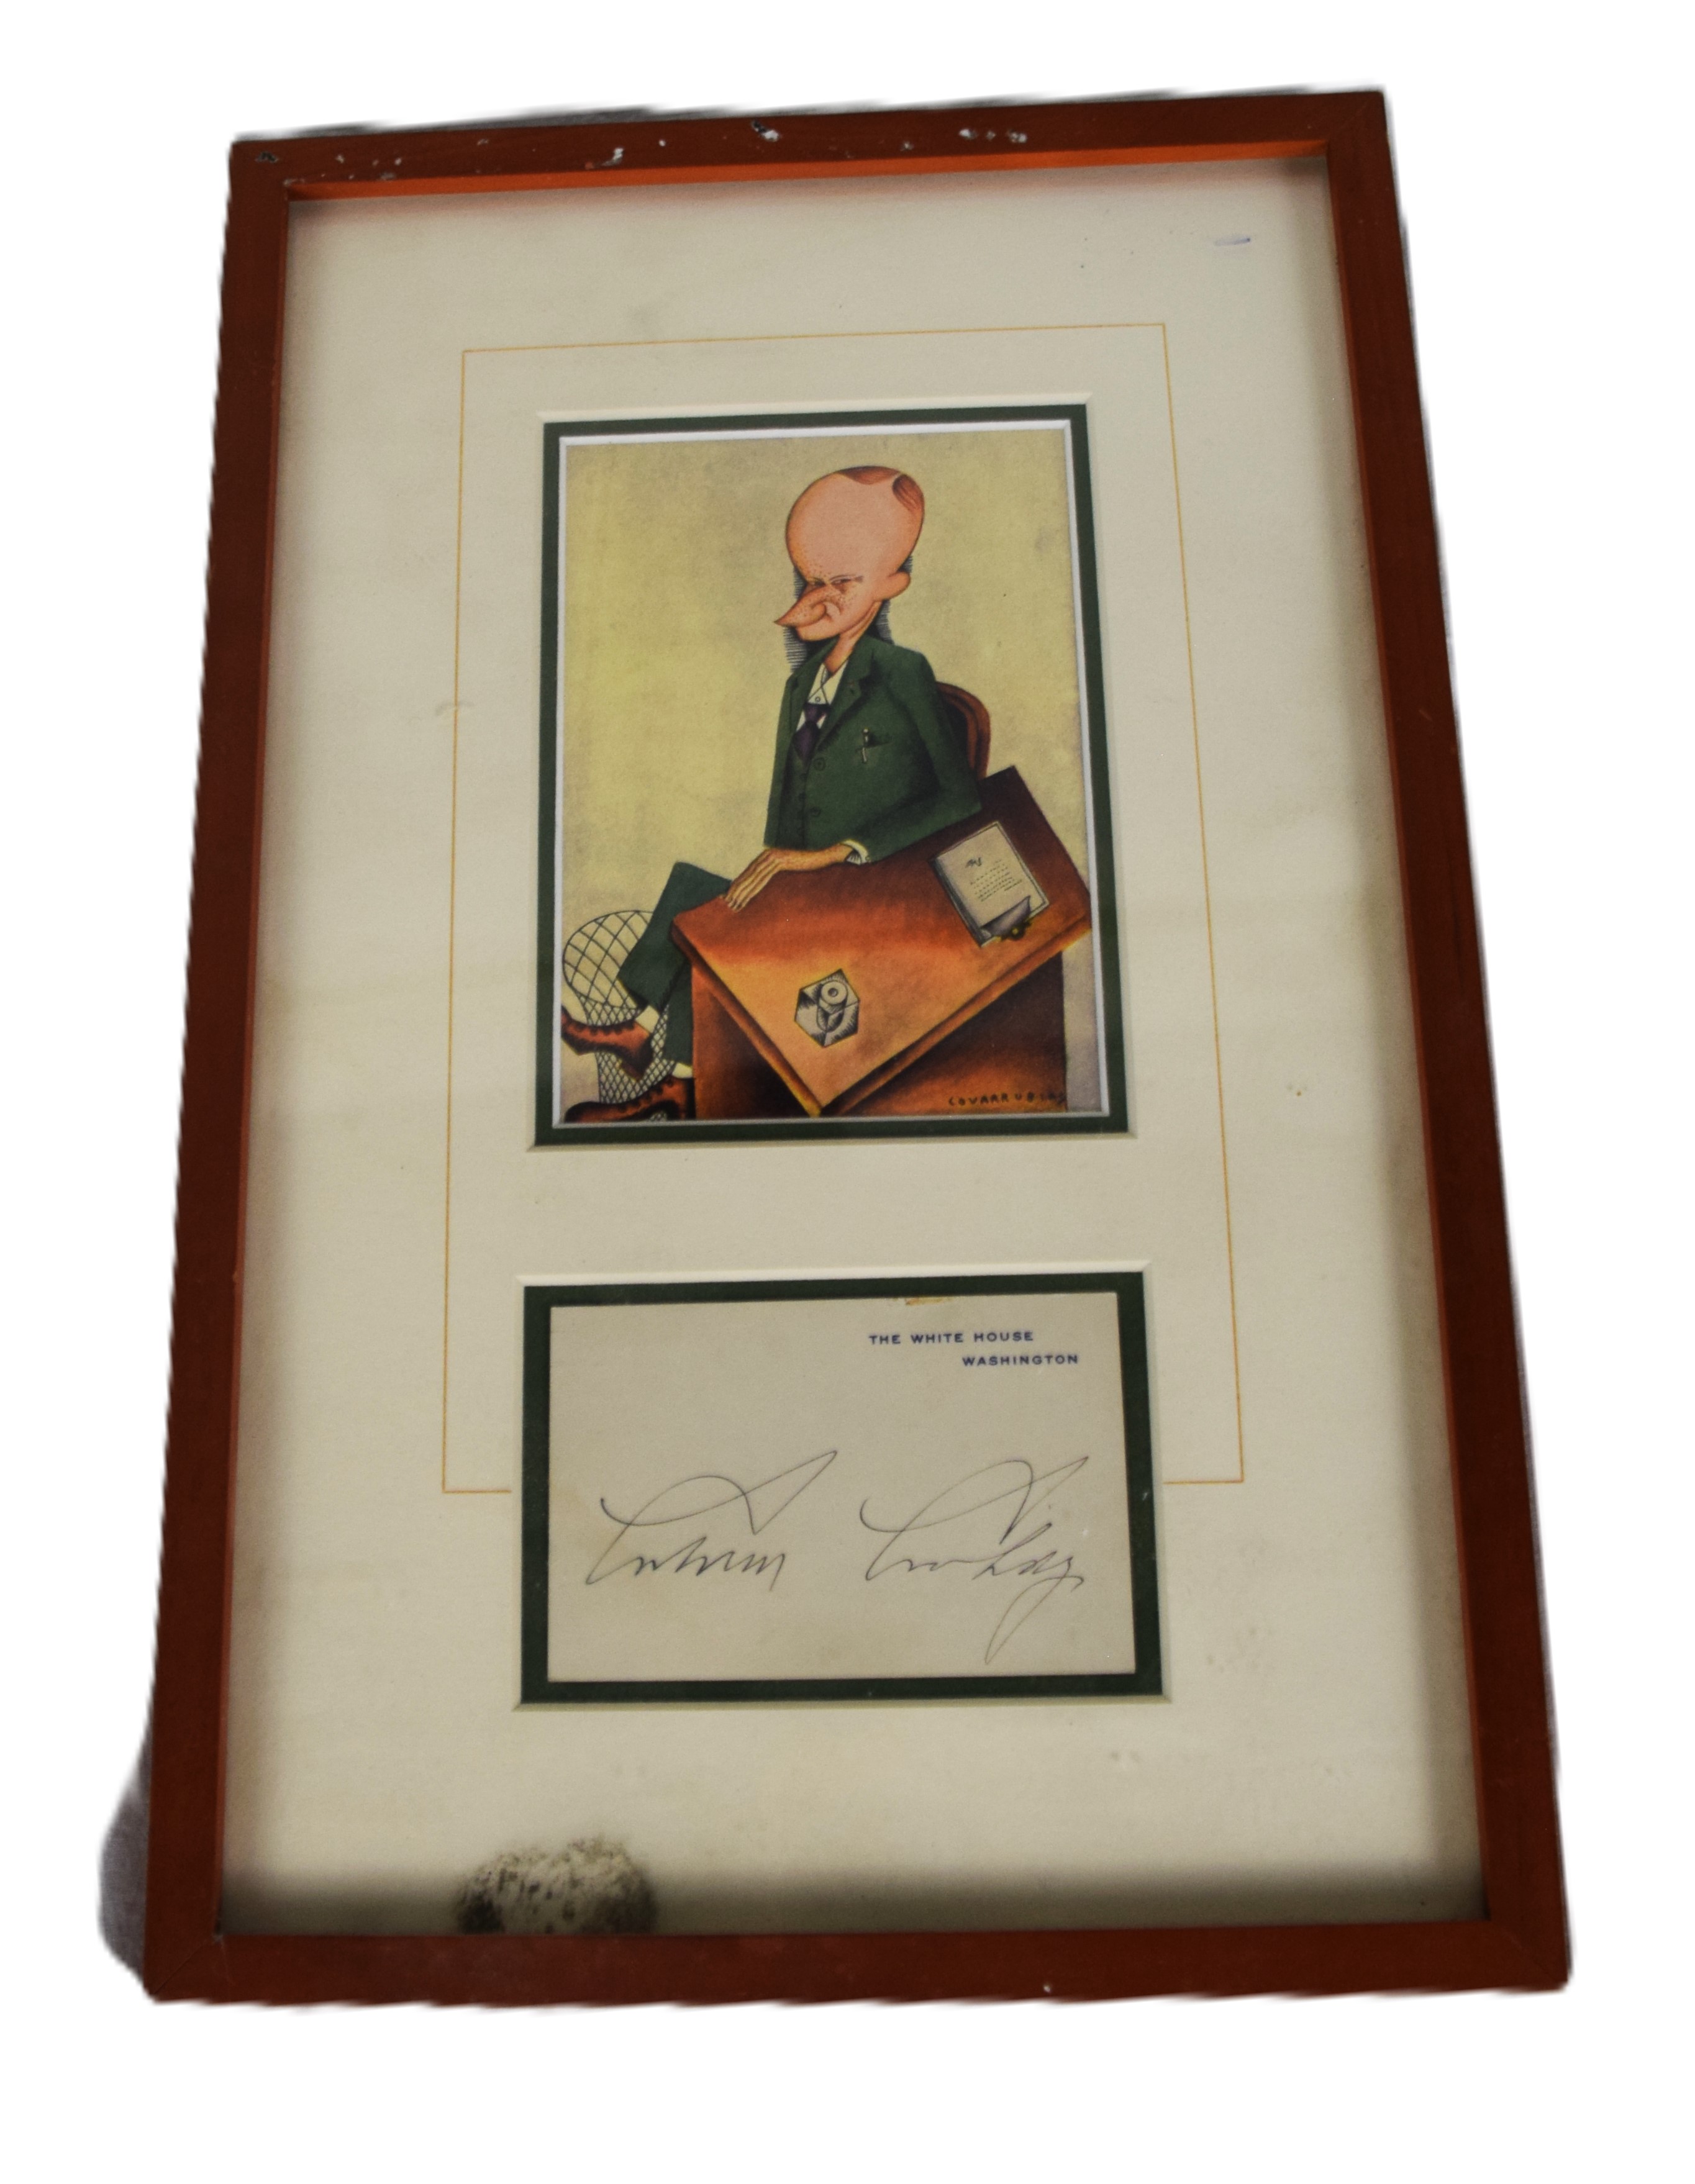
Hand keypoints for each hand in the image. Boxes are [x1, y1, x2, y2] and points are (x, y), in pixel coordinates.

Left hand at [725, 842, 853, 910]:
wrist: (826, 857)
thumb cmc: (811, 867)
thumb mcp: (790, 873)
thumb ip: (778, 877)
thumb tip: (771, 889)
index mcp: (768, 857)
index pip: (749, 874)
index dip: (738, 886)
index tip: (729, 898)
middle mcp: (767, 854)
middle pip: (747, 875)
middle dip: (735, 890)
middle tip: (725, 904)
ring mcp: (773, 856)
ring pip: (752, 877)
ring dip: (741, 892)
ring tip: (733, 904)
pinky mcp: (779, 860)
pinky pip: (762, 877)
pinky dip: (752, 888)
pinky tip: (745, 897)